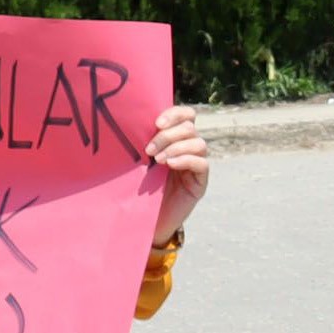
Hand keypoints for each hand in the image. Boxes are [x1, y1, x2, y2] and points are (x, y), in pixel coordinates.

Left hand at [145, 102, 210, 241]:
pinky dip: (186, 160)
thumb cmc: (139, 186)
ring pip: (198, 143)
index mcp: (175, 138)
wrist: (146, 218)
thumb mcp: (141, 160)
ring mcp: (196, 164)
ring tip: (158, 160)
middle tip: (149, 150)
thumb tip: (132, 121)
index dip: (174, 114)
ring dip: (176, 148)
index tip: (156, 124)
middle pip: (190, 127)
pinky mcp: (200, 181)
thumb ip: (145, 142)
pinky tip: (171, 165)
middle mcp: (188, 148)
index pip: (185, 116)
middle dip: (168, 135)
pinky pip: (202, 163)